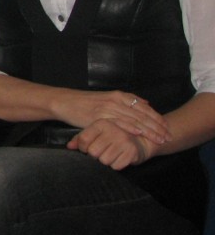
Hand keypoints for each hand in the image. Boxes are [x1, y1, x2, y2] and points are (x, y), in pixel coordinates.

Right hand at [55, 90, 169, 146]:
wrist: (65, 102)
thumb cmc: (86, 103)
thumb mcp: (107, 98)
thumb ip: (126, 100)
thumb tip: (144, 103)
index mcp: (119, 95)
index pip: (143, 107)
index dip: (157, 118)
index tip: (167, 127)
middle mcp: (116, 100)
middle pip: (142, 114)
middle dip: (157, 126)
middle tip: (168, 136)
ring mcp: (108, 108)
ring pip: (134, 120)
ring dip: (149, 130)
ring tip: (159, 139)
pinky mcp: (100, 117)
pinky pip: (118, 122)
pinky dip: (130, 128)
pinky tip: (140, 133)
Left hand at [67, 119, 155, 168]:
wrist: (142, 140)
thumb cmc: (115, 137)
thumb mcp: (98, 133)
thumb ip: (81, 138)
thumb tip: (69, 146)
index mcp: (101, 123)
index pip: (83, 140)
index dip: (82, 148)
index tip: (87, 148)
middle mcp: (112, 129)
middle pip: (93, 152)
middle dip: (96, 156)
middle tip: (103, 152)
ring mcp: (123, 140)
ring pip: (104, 160)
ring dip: (107, 161)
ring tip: (112, 154)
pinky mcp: (131, 151)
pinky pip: (116, 166)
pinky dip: (116, 165)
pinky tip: (120, 158)